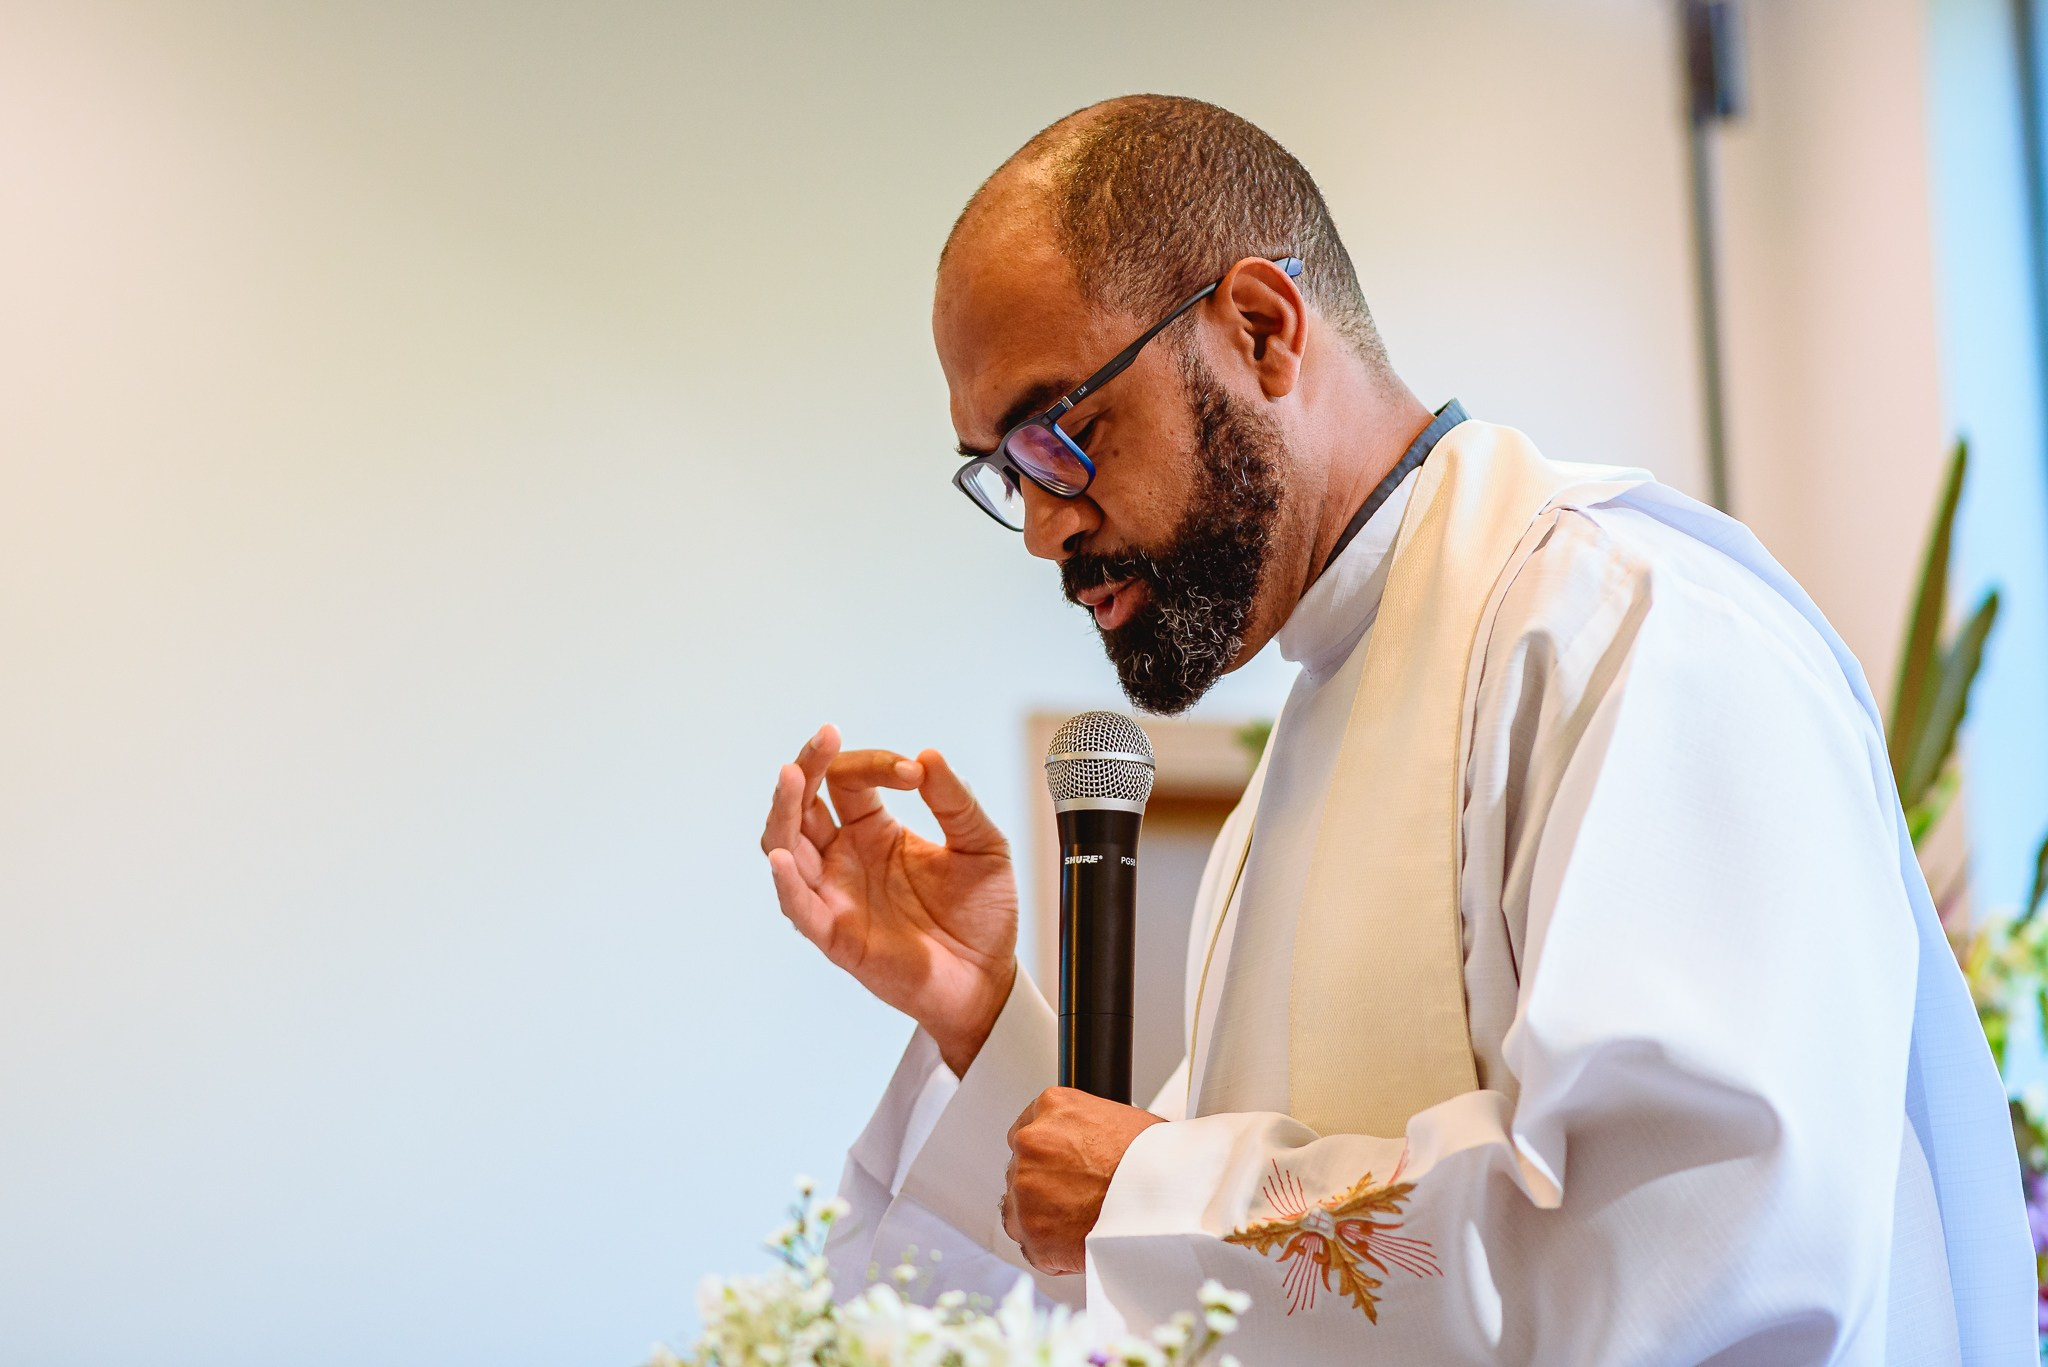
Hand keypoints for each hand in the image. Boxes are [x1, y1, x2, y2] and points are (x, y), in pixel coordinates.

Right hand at [760, 725, 1017, 1074]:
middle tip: (825, 736)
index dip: (877, 765)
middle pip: (802, 803)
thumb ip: (956, 802)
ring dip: (784, 810)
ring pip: (786, 845)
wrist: (988, 979)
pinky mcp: (837, 935)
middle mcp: (845, 858)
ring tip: (793, 775)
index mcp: (874, 830)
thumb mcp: (983, 845)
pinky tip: (782, 855)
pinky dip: (785, 882)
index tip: (914, 772)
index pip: (849, 780)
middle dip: (808, 765)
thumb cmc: (981, 913)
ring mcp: (836, 894)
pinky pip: (799, 907)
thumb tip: (929, 755)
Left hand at [1001, 1087, 1165, 1274]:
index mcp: (1052, 1106)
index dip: (1048, 1153)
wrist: (1168, 1195)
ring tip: (1083, 1221)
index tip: (1061, 1167)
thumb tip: (1080, 1146)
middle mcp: (1031, 1141)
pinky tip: (1079, 1241)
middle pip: (1022, 1167)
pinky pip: (1031, 1244)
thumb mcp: (1118, 1118)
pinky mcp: (1031, 1230)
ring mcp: (1026, 1186)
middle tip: (1079, 1197)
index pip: (1028, 1127)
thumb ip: (1082, 1129)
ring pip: (1020, 1206)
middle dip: (1045, 1184)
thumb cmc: (1155, 1159)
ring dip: (1044, 1216)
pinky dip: (1050, 1249)